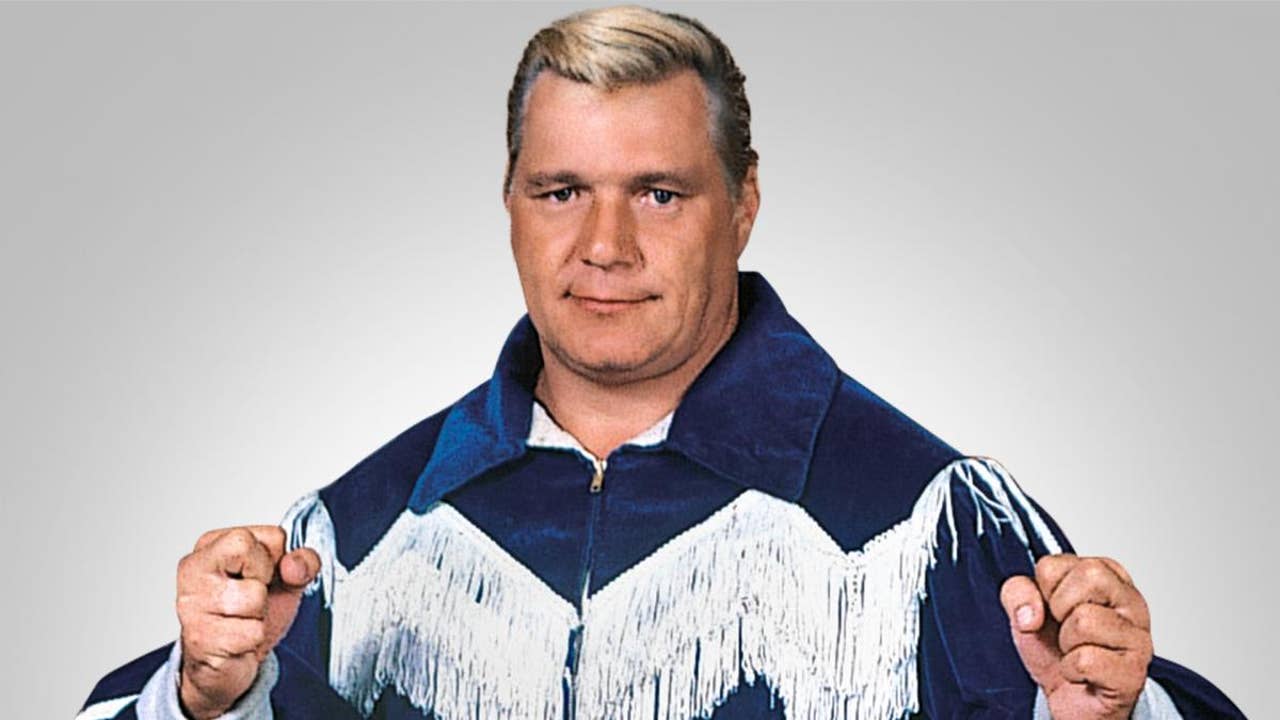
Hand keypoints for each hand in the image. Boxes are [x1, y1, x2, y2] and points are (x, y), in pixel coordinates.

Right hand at [175, 526, 319, 718]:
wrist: (227, 664)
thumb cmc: (248, 615)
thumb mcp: (284, 581)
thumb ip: (302, 564)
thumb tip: (295, 564)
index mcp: (213, 544)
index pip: (273, 535)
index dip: (278, 562)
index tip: (261, 577)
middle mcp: (194, 569)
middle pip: (255, 557)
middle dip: (265, 583)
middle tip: (249, 600)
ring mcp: (193, 603)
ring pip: (255, 597)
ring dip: (259, 616)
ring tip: (241, 621)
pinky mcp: (198, 637)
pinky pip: (252, 632)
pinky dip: (252, 640)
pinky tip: (235, 640)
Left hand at [999, 555, 1152, 719]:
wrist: (1071, 700)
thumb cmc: (1055, 650)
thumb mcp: (1027, 612)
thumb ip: (1018, 592)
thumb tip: (1030, 611)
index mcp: (1107, 577)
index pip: (1056, 564)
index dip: (1043, 591)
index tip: (1053, 609)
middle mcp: (1130, 602)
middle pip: (1089, 576)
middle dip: (1059, 608)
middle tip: (1065, 628)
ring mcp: (1137, 637)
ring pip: (1085, 620)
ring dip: (1066, 643)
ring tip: (1076, 652)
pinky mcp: (1133, 672)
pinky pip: (1086, 660)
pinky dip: (1072, 670)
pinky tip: (1083, 673)